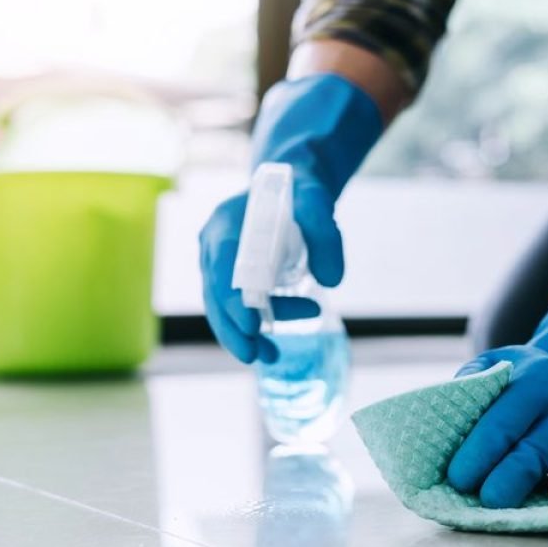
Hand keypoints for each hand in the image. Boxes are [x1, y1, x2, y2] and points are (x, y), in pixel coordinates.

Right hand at [199, 189, 340, 363]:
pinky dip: (252, 328)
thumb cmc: (299, 192)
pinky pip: (236, 308)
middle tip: (256, 356)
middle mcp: (215, 247)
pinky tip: (272, 347)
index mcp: (226, 225)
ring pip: (222, 307)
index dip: (233, 299)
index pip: (222, 267)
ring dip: (243, 335)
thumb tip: (332, 280)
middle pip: (215, 295)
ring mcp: (220, 264)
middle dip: (232, 329)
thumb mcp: (316, 202)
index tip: (252, 326)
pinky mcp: (233, 278)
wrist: (291, 189)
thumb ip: (325, 233)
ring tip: (272, 356)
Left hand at [447, 345, 547, 507]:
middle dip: (509, 478)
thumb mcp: (497, 362)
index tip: (457, 478)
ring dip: (545, 491)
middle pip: (533, 448)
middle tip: (487, 501)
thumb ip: (472, 381)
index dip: (479, 452)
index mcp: (529, 382)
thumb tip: (441, 413)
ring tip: (526, 514)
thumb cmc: (521, 372)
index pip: (501, 422)